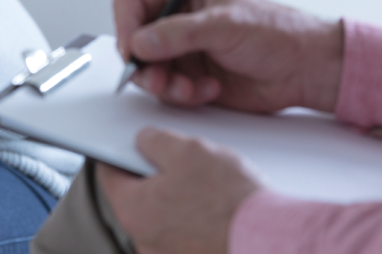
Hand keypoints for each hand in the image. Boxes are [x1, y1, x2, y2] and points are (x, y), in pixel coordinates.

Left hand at [96, 128, 260, 253]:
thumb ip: (154, 140)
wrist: (272, 240)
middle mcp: (144, 241)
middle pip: (138, 198)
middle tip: (182, 165)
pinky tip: (217, 212)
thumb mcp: (187, 150)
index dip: (118, 154)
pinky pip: (184, 236)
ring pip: (163, 218)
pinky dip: (195, 223)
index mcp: (133, 210)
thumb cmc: (230, 200)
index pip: (109, 175)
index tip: (126, 147)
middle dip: (155, 179)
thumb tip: (143, 140)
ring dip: (177, 202)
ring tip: (208, 190)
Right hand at [114, 0, 343, 112]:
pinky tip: (209, 89)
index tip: (132, 48)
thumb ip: (179, 33)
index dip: (125, 25)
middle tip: (158, 78)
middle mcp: (175, 22)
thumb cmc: (278, 31)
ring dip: (165, 85)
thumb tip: (140, 42)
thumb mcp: (226, 24)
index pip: (131, 3)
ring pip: (147, 71)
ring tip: (189, 88)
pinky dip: (184, 96)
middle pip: (132, 42)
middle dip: (144, 65)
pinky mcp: (190, 79)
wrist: (306, 69)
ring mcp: (181, 53)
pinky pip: (167, 92)